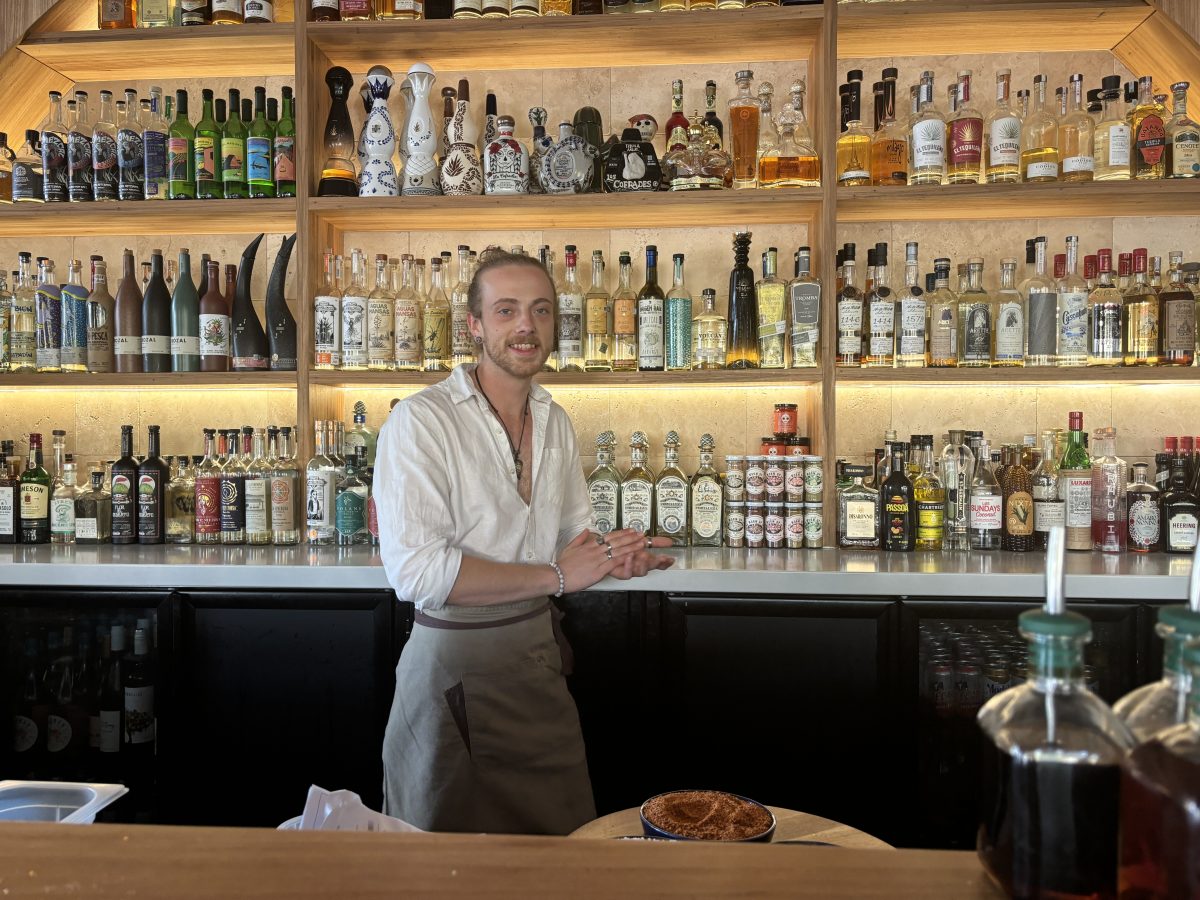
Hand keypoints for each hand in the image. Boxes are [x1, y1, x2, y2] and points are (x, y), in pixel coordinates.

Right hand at [554, 529, 673, 591]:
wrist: (557, 576)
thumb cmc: (562, 565)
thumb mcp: (569, 547)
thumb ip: (580, 538)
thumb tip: (587, 530)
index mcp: (589, 545)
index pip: (608, 536)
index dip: (621, 533)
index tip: (630, 530)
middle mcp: (595, 550)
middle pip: (616, 541)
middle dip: (630, 537)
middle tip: (641, 534)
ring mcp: (598, 559)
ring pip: (618, 550)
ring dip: (631, 546)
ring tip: (642, 543)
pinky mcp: (599, 570)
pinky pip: (614, 562)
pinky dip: (625, 558)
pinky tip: (633, 556)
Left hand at [607, 540, 675, 579]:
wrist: (605, 552)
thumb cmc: (622, 548)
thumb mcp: (640, 541)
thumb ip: (655, 542)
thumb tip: (670, 542)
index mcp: (645, 559)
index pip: (659, 564)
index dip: (665, 562)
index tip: (671, 559)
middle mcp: (639, 565)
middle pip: (651, 567)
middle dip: (657, 562)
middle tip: (662, 558)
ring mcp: (631, 569)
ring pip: (641, 571)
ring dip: (644, 564)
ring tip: (645, 556)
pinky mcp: (620, 573)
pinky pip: (627, 574)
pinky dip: (629, 565)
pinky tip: (630, 556)